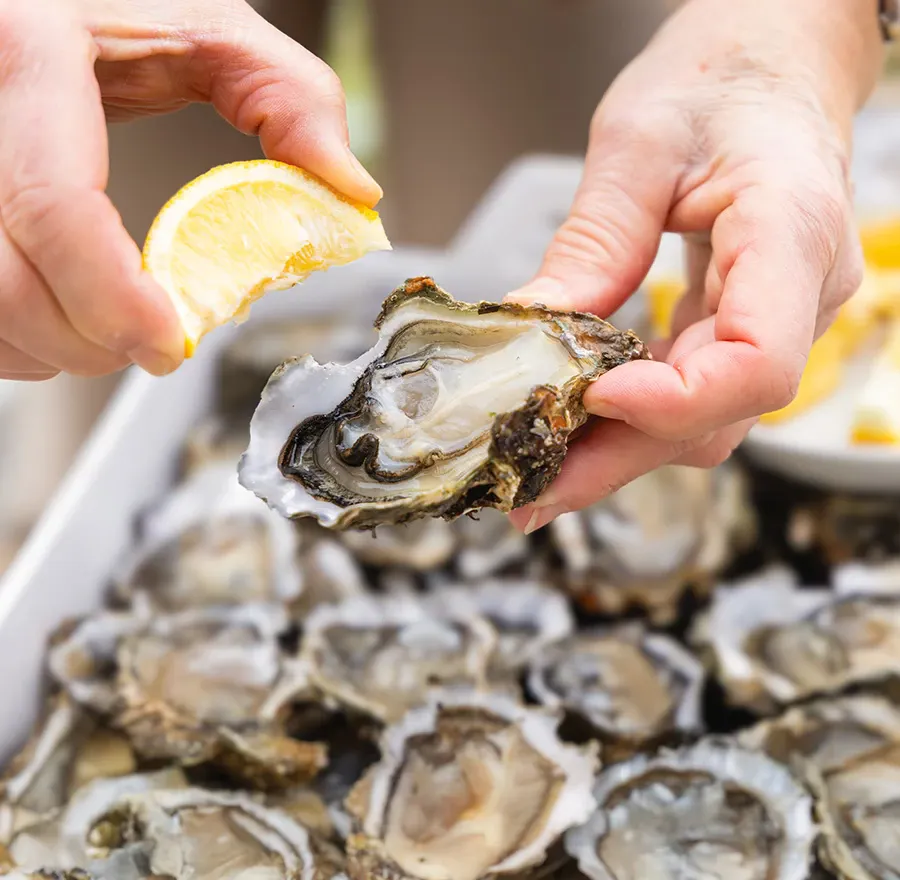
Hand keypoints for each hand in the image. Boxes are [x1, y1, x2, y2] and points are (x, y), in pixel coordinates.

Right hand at [0, 0, 378, 379]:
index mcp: (29, 50)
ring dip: (47, 345)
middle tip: (148, 348)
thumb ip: (292, 100)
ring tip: (109, 335)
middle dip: (85, 340)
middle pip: (4, 276)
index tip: (166, 344)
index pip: (57, 208)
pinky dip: (13, 331)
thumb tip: (351, 190)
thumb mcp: (210, 27)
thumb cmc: (121, 2)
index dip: (112, 299)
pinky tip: (60, 316)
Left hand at [507, 0, 882, 533]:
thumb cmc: (719, 79)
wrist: (772, 61)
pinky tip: (569, 429)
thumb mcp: (639, 144)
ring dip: (615, 453)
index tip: (589, 397)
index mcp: (790, 233)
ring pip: (702, 422)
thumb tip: (532, 329)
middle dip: (615, 458)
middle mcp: (799, 296)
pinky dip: (626, 419)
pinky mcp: (741, 326)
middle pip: (715, 416)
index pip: (755, 363)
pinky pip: (690, 393)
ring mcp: (777, 320)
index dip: (671, 401)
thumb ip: (592, 244)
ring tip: (532, 473)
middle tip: (526, 492)